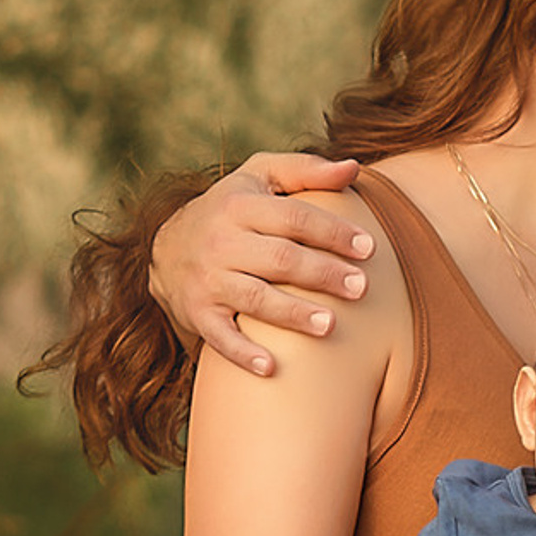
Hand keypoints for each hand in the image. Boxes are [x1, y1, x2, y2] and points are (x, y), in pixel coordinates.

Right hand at [147, 152, 372, 376]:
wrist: (166, 247)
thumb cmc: (232, 207)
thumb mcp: (261, 176)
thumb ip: (307, 170)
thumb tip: (354, 168)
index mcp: (240, 204)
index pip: (294, 217)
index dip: (333, 232)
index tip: (368, 247)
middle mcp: (221, 241)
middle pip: (279, 258)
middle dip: (322, 274)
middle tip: (361, 288)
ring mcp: (207, 279)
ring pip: (254, 298)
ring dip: (292, 314)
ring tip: (330, 325)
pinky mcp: (197, 312)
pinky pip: (220, 336)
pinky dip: (243, 354)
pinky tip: (271, 368)